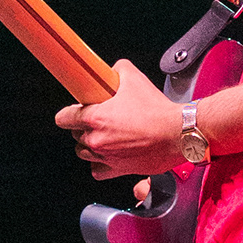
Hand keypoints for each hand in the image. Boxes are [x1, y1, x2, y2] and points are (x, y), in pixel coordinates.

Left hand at [56, 60, 186, 179]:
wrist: (178, 133)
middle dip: (84, 127)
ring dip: (90, 145)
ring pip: (84, 153)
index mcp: (96, 117)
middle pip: (75, 135)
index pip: (64, 118)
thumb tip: (111, 71)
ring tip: (104, 137)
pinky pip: (97, 171)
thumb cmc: (158, 110)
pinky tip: (107, 155)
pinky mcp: (119, 169)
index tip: (72, 113)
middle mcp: (98, 139)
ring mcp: (107, 156)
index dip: (68, 114)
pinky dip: (99, 164)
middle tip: (99, 121)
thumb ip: (117, 71)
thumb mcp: (134, 78)